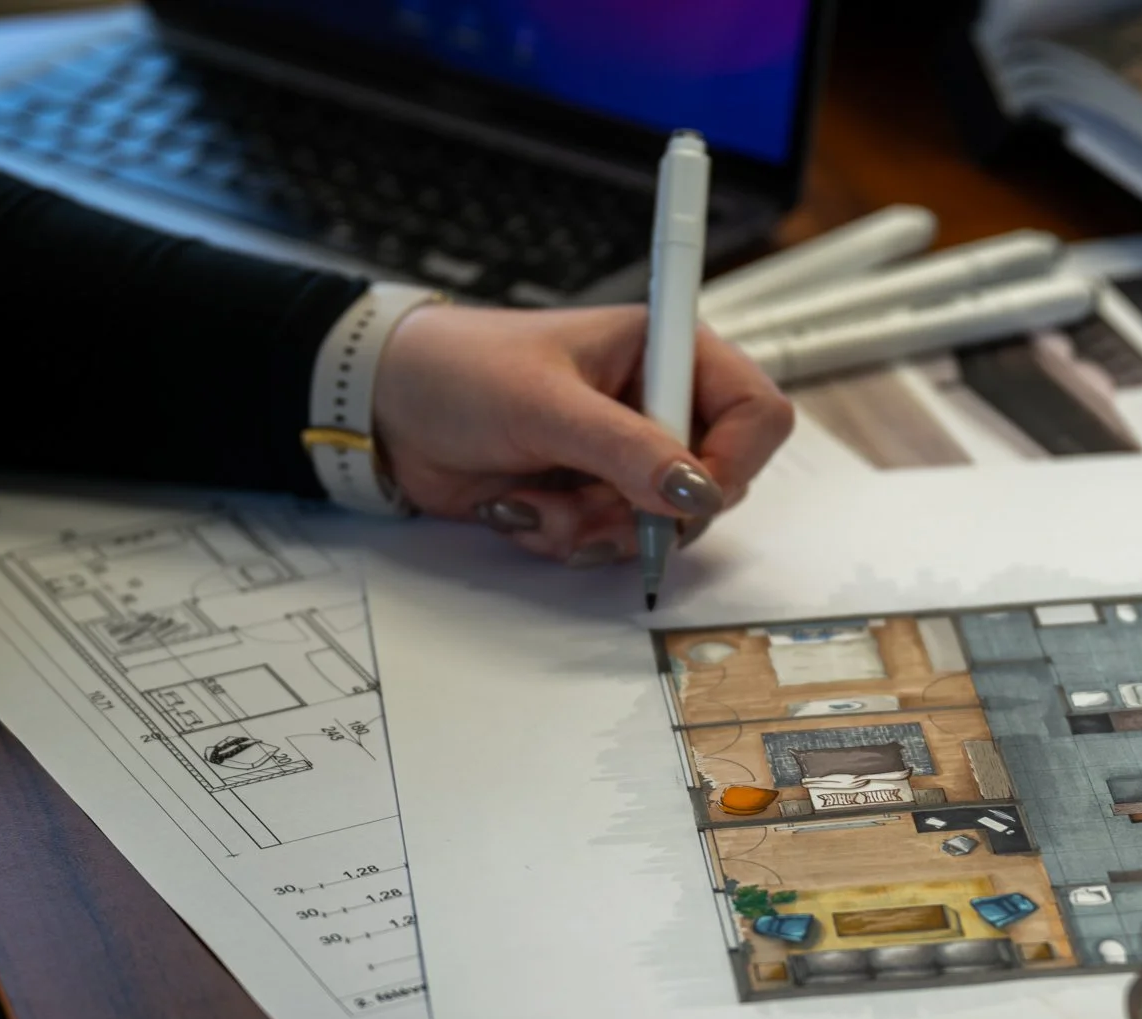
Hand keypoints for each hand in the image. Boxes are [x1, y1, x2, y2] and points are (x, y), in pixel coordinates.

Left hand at [370, 303, 793, 562]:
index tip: (687, 495)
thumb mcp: (545, 405)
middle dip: (648, 510)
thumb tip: (697, 491)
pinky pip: (614, 543)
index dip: (735, 461)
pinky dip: (568, 538)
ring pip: (663, 526)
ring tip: (536, 502)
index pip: (756, 411)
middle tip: (591, 504)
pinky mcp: (593, 496)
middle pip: (716, 483)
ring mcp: (627, 456)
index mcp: (664, 352)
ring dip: (598, 530)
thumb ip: (627, 449)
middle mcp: (658, 404)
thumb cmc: (458, 371)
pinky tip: (522, 506)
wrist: (385, 409)